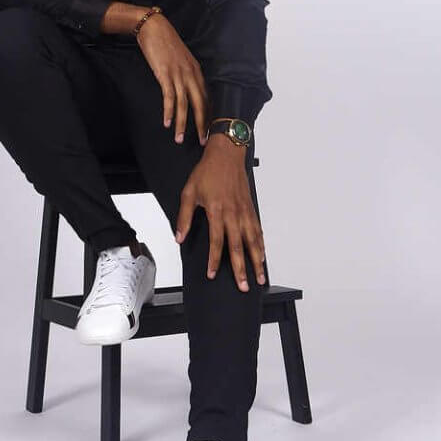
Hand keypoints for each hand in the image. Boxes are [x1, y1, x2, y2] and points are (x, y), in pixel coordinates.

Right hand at [136, 13, 208, 145]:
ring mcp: (179, 74)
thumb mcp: (181, 59)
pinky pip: (169, 97)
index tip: (210, 129)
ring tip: (179, 139)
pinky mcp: (165, 74)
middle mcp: (191, 74)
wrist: (154, 27)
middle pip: (200, 104)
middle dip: (202, 125)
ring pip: (184, 104)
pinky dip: (168, 111)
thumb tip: (187, 88)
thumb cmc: (166, 43)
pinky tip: (166, 123)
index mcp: (197, 71)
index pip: (206, 98)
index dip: (208, 115)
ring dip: (181, 123)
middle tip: (203, 141)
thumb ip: (186, 74)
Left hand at [174, 134, 266, 290]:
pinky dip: (261, 245)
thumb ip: (184, 217)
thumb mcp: (189, 192)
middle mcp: (233, 214)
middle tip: (243, 286)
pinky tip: (261, 256)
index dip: (214, 260)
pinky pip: (257, 230)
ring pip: (252, 241)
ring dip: (256, 261)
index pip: (216, 242)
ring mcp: (244, 212)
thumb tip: (179, 236)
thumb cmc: (207, 171)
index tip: (212, 274)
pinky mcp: (250, 208)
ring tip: (259, 277)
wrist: (226, 154)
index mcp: (217, 211)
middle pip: (238, 247)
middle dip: (241, 269)